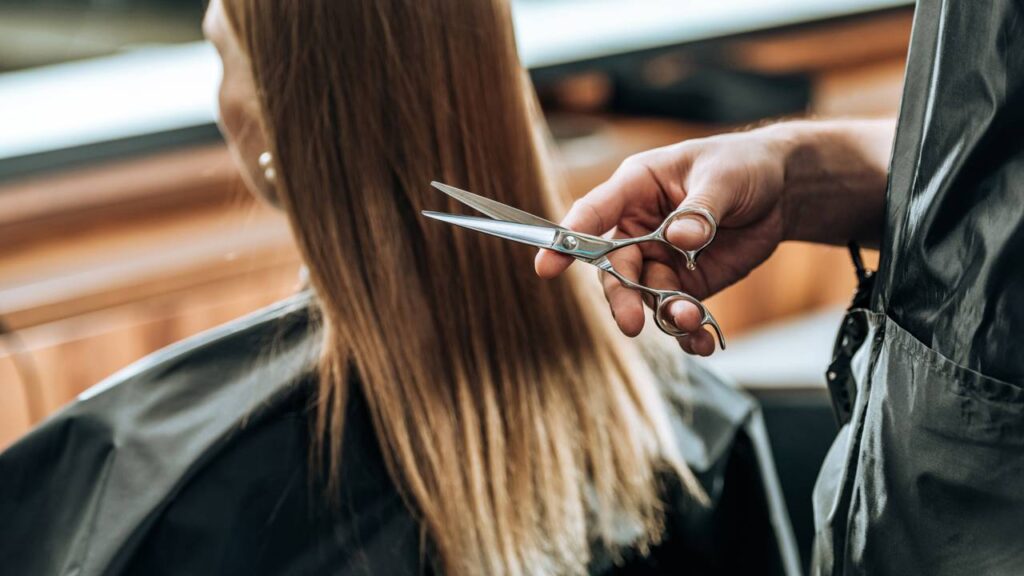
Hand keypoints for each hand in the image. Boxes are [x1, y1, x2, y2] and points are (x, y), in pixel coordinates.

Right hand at [535, 120, 892, 355]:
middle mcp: (639, 228)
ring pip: (645, 296)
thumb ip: (701, 209)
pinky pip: (677, 312)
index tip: (547, 266)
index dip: (568, 239)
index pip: (593, 214)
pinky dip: (688, 332)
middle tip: (631, 322)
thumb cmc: (742, 167)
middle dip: (621, 297)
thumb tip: (680, 238)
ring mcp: (660, 259)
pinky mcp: (686, 284)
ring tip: (692, 322)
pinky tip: (704, 342)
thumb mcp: (724, 178)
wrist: (781, 190)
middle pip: (614, 268)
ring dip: (665, 314)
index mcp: (636, 188)